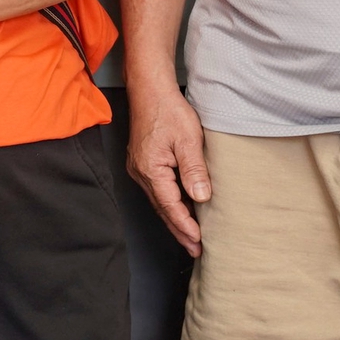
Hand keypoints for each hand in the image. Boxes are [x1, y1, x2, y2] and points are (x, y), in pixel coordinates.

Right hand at [127, 80, 209, 255]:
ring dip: (174, 218)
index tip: (199, 242)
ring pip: (158, 200)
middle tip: (195, 250)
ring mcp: (139, 167)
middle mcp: (140, 172)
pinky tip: (179, 208)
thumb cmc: (167, 109)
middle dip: (179, 230)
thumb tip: (201, 198)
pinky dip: (169, 204)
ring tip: (190, 236)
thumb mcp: (188, 139)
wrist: (149, 88)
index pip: (170, 206)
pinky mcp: (142, 161)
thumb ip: (194, 170)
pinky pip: (156, 189)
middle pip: (161, 208)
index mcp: (150, 169)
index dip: (185, 226)